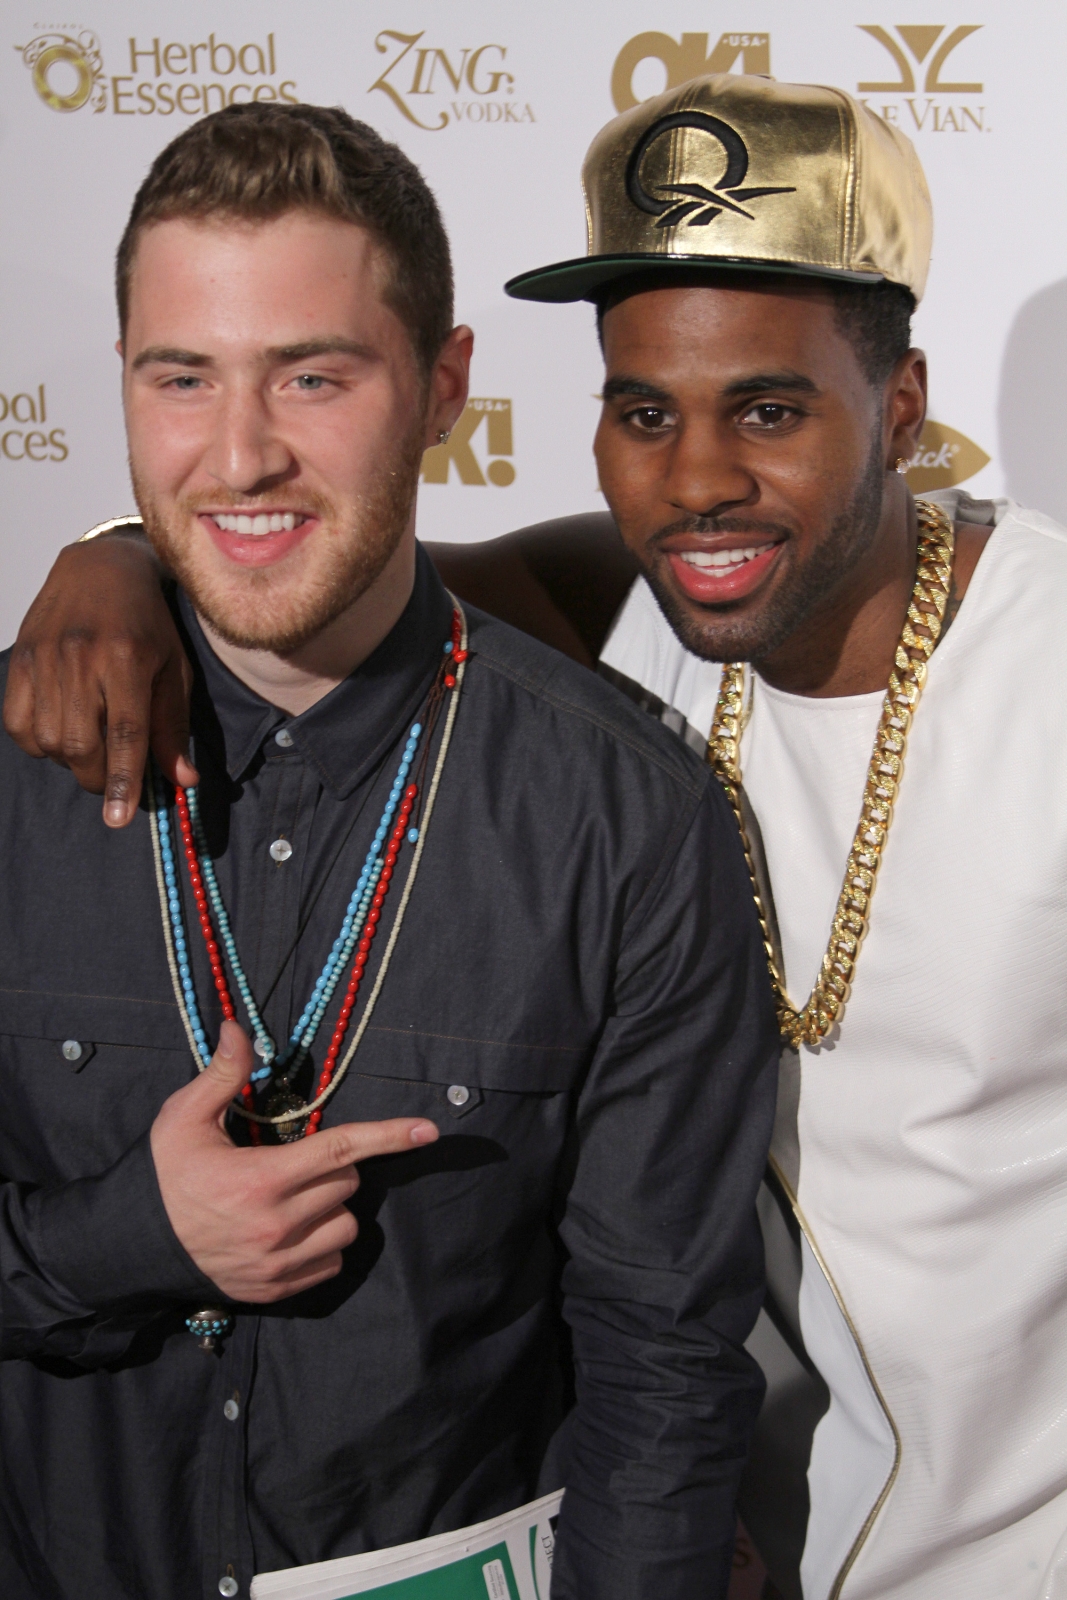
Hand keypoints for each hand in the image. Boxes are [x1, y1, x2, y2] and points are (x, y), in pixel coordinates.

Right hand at [3, 532, 196, 827]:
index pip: (124, 732)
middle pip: (80, 744)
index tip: (120, 817)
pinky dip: (40, 743)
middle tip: (114, 779)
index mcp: (129, 657)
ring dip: (71, 761)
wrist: (100, 568)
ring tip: (91, 745)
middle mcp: (81, 657)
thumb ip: (173, 727)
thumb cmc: (147, 623)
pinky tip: (62, 729)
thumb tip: (183, 781)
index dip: (122, 778)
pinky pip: (19, 725)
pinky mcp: (19, 659)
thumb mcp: (174, 669)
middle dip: (98, 777)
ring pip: (48, 741)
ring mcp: (44, 657)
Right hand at [150, 1020, 438, 1301]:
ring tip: (293, 1199)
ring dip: (332, 1208)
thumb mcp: (184, 1118)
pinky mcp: (277, 1289)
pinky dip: (322, 1244)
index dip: (390, 1135)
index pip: (342, 1150)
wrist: (134, 1244)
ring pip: (346, 1226)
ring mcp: (279, 1262)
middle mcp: (277, 1225)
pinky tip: (291, 1232)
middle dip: (331, 1166)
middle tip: (292, 1163)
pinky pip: (331, 1263)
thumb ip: (222, 1075)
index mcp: (262, 1179)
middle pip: (347, 1183)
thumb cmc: (165, 1175)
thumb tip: (239, 1027)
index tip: (429, 1130)